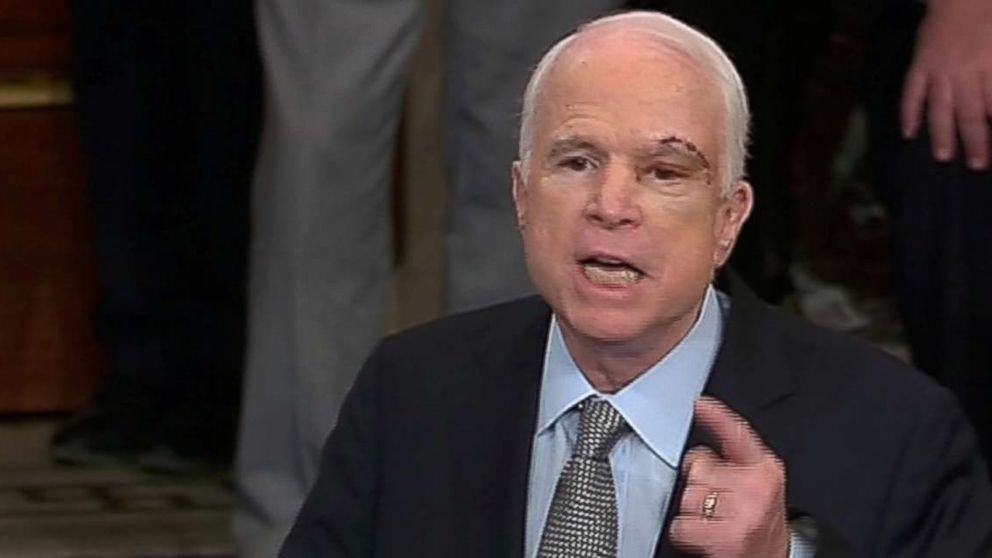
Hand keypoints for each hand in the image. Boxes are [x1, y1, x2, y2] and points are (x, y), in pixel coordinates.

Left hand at [668, 397, 789, 557]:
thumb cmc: (758, 528)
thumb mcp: (757, 488)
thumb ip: (734, 465)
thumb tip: (700, 456)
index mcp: (766, 471)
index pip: (739, 435)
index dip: (717, 417)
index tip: (700, 404)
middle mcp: (757, 489)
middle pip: (698, 468)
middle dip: (699, 487)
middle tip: (718, 506)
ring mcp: (744, 514)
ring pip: (687, 498)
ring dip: (692, 513)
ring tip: (715, 523)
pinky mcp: (727, 538)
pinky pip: (681, 526)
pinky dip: (685, 535)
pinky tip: (705, 538)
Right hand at [901, 0, 991, 169]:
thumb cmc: (990, 14)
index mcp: (991, 63)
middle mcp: (964, 71)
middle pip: (969, 112)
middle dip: (975, 141)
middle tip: (978, 165)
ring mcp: (938, 70)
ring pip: (940, 107)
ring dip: (941, 134)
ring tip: (943, 157)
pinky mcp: (919, 64)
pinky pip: (912, 91)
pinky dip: (909, 112)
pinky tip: (908, 132)